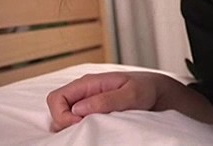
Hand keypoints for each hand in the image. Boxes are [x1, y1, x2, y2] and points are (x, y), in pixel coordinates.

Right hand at [46, 71, 164, 131]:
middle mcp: (83, 92)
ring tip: (94, 129)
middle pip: (57, 110)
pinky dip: (80, 129)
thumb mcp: (131, 94)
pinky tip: (95, 130)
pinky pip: (76, 122)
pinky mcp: (92, 112)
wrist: (156, 92)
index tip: (80, 124)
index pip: (56, 98)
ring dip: (72, 127)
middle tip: (88, 129)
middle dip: (64, 123)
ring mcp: (86, 102)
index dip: (61, 115)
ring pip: (64, 118)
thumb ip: (106, 99)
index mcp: (88, 82)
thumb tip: (79, 109)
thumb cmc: (145, 89)